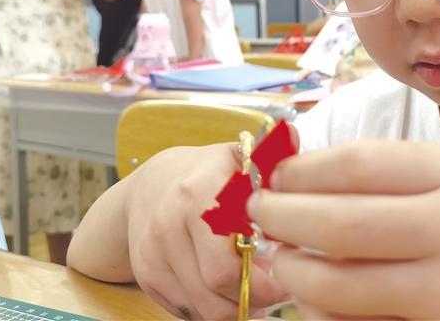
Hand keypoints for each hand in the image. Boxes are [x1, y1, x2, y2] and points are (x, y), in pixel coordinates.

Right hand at [126, 143, 287, 319]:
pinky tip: (227, 291)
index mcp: (199, 196)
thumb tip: (294, 136)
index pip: (228, 266)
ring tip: (254, 292)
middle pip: (216, 293)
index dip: (263, 282)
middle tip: (274, 291)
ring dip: (234, 309)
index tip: (285, 277)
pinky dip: (211, 309)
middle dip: (252, 299)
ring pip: (201, 309)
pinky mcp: (146, 275)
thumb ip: (270, 154)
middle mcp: (170, 227)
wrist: (150, 184)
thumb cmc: (205, 172)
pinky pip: (185, 311)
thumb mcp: (237, 156)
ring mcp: (153, 254)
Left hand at [248, 141, 439, 318]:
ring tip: (282, 258)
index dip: (299, 172)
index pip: (355, 165)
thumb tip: (283, 177)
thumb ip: (369, 170)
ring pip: (338, 288)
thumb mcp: (436, 177)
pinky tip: (314, 296)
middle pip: (340, 227)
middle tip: (259, 215)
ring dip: (292, 273)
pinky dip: (320, 313)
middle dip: (280, 219)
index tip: (272, 177)